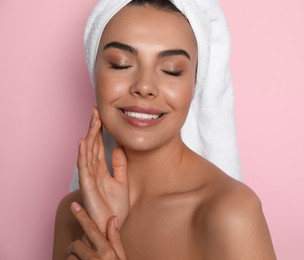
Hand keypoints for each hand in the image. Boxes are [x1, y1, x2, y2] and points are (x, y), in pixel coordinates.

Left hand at [67, 202, 126, 259]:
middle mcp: (95, 258)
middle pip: (76, 244)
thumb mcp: (121, 258)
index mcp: (108, 252)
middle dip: (77, 249)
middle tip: (83, 256)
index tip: (74, 205)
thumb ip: (115, 239)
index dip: (81, 216)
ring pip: (70, 257)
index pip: (91, 229)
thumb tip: (113, 218)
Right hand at [78, 108, 129, 232]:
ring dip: (89, 135)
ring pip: (87, 152)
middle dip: (94, 128)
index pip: (99, 146)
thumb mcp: (122, 181)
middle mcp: (93, 170)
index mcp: (101, 169)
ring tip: (92, 120)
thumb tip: (118, 147)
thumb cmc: (114, 206)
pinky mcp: (87, 185)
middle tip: (96, 111)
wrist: (111, 224)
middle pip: (92, 145)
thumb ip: (119, 165)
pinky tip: (83, 141)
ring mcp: (89, 177)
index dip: (100, 131)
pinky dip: (83, 154)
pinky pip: (84, 167)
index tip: (102, 116)